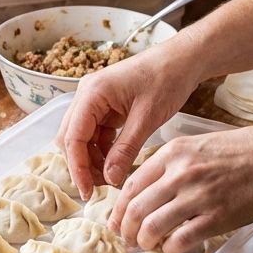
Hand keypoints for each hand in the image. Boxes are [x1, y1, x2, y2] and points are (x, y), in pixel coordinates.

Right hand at [57, 40, 196, 198]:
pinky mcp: (105, 107)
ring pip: (82, 138)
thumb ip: (125, 149)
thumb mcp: (147, 118)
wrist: (181, 60)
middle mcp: (86, 95)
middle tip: (100, 189)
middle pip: (71, 138)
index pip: (73, 137)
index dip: (77, 168)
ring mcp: (94, 101)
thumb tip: (109, 178)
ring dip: (92, 160)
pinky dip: (103, 151)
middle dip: (82, 165)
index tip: (87, 192)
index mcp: (91, 93)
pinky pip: (96, 134)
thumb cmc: (166, 79)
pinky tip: (116, 164)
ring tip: (111, 178)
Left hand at [107, 125, 252, 252]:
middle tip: (125, 239)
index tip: (115, 220)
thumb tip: (147, 189)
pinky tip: (172, 248)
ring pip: (153, 225)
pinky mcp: (216, 217)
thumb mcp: (196, 145)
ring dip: (144, 241)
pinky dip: (170, 248)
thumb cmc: (240, 150)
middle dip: (125, 229)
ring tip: (145, 246)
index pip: (131, 185)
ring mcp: (198, 196)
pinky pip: (181, 239)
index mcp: (172, 153)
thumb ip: (170, 164)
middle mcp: (180, 173)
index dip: (119, 208)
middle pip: (137, 208)